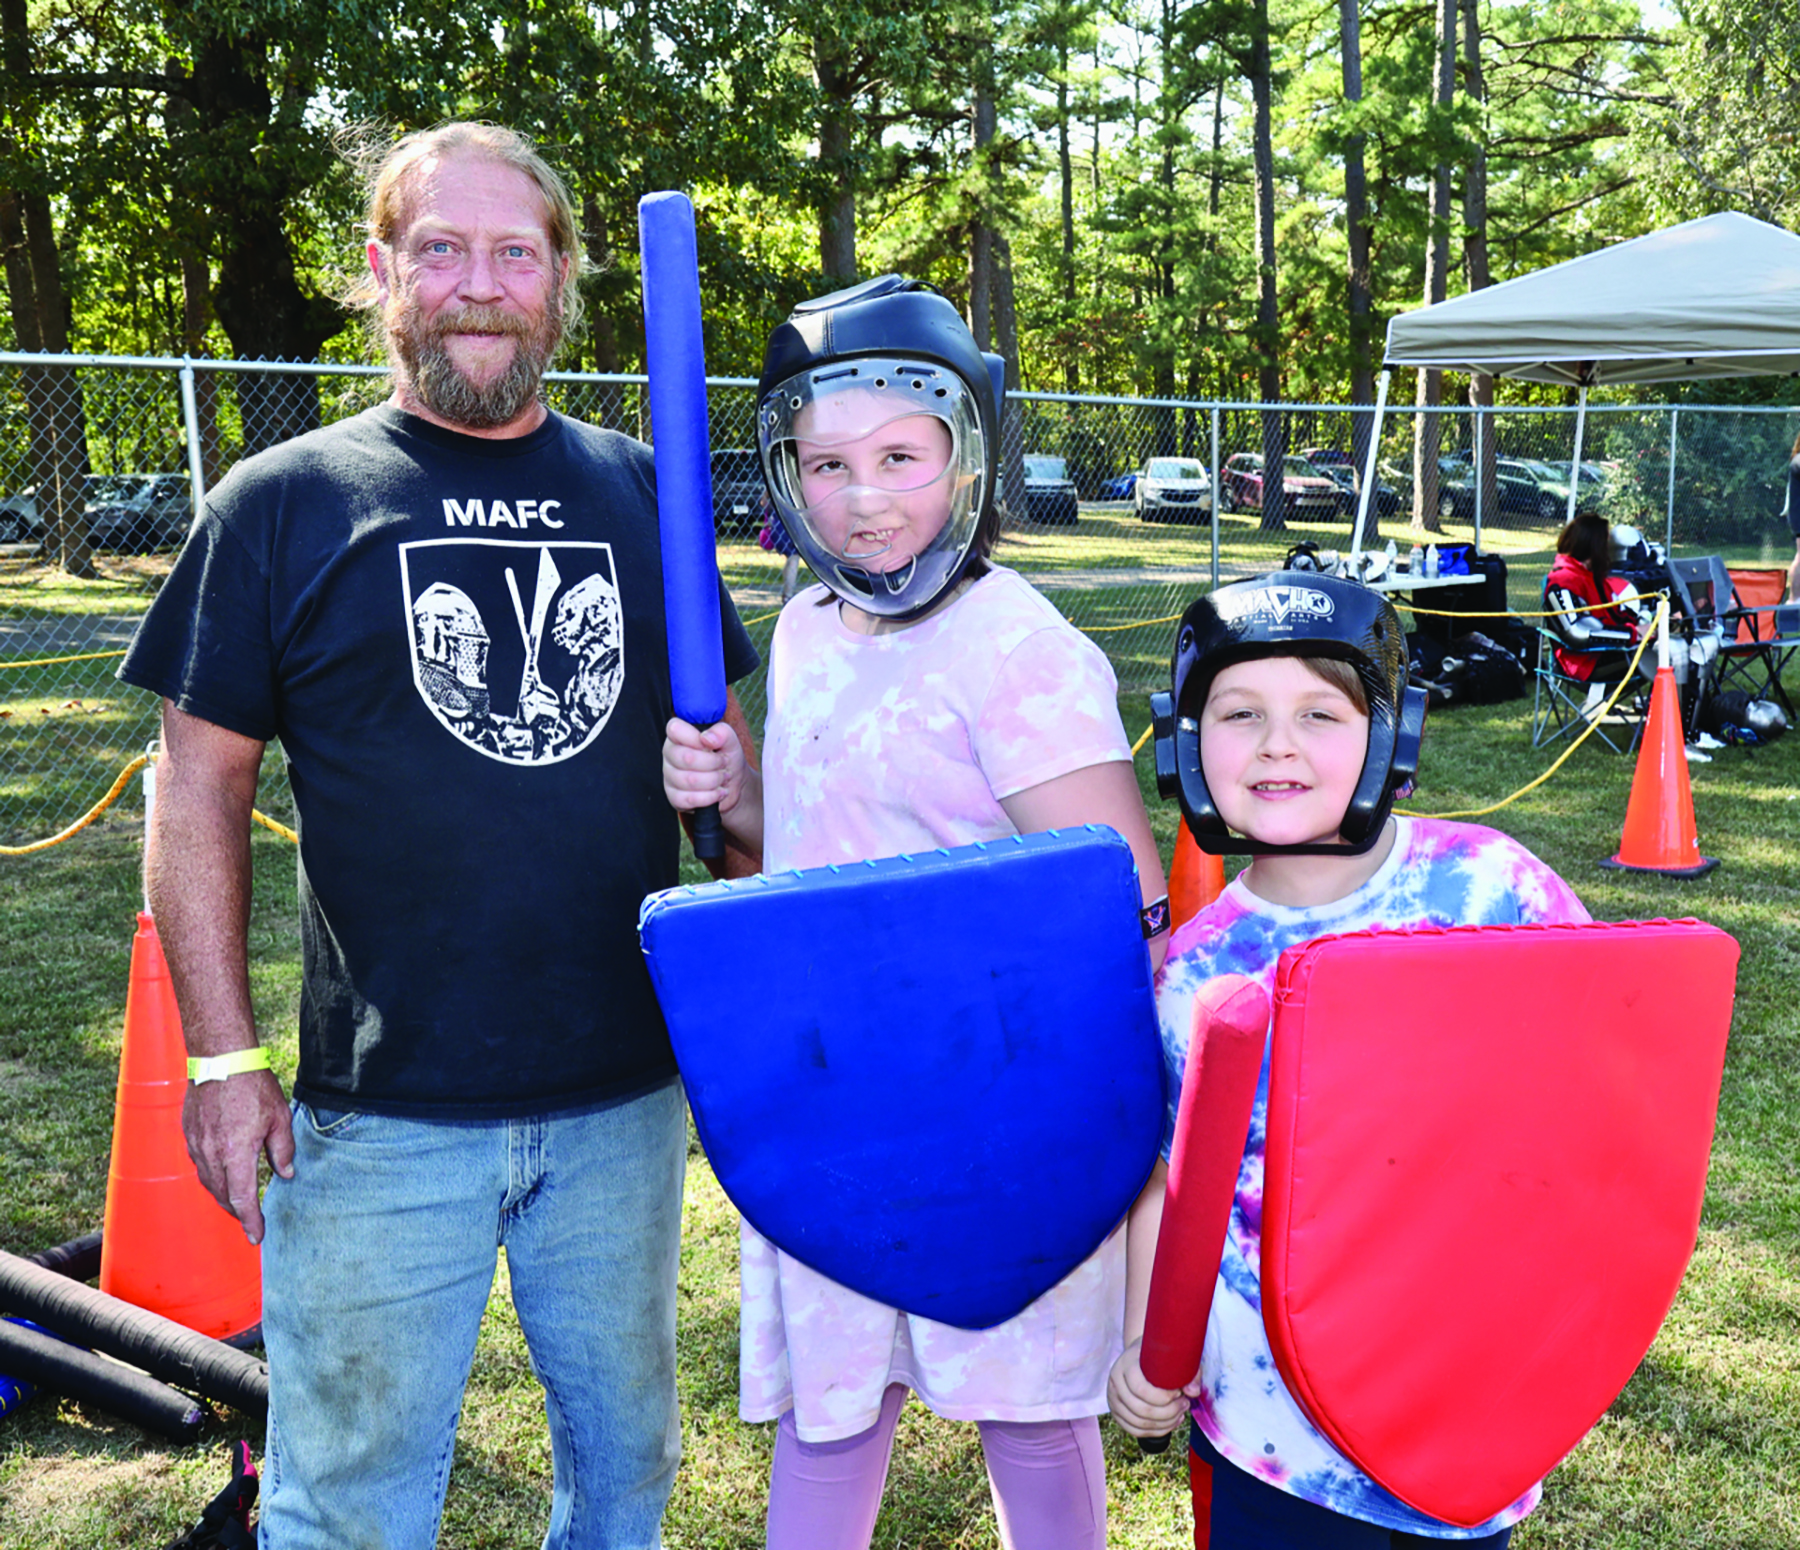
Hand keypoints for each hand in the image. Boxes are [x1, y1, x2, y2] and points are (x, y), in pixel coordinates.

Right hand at [182, 1068, 294, 1245]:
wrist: (221, 1059)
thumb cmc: (253, 1086)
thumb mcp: (279, 1118)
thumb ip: (282, 1149)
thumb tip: (286, 1174)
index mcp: (236, 1153)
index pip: (242, 1198)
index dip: (250, 1220)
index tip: (257, 1235)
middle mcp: (212, 1154)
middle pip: (223, 1196)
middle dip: (238, 1213)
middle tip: (252, 1222)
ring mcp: (197, 1146)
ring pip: (209, 1183)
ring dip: (224, 1198)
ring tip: (239, 1204)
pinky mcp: (190, 1135)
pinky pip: (201, 1166)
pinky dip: (213, 1179)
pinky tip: (223, 1177)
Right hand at [663, 717, 745, 813]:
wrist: (733, 785)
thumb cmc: (727, 758)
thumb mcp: (730, 741)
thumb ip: (722, 732)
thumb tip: (707, 738)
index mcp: (679, 736)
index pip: (675, 729)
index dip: (695, 737)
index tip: (711, 745)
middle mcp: (670, 754)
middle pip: (686, 758)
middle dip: (713, 763)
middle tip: (723, 763)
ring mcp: (670, 777)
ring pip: (690, 780)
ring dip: (714, 780)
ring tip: (723, 778)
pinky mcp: (674, 797)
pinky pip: (689, 799)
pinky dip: (710, 797)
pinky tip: (718, 792)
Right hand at [1107, 1339, 1193, 1438]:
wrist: (1140, 1355)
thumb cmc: (1159, 1355)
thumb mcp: (1175, 1355)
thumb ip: (1188, 1372)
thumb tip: (1192, 1392)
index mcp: (1126, 1363)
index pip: (1140, 1389)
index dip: (1163, 1397)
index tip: (1179, 1393)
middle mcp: (1115, 1381)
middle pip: (1141, 1410)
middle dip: (1169, 1413)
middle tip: (1184, 1404)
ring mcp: (1113, 1398)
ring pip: (1139, 1423)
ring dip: (1165, 1424)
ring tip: (1180, 1413)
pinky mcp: (1116, 1412)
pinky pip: (1135, 1430)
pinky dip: (1156, 1431)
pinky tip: (1170, 1423)